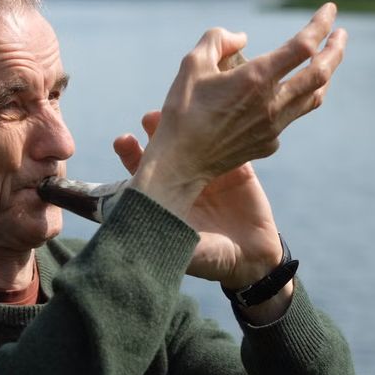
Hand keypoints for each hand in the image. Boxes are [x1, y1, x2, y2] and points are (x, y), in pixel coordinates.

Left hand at [116, 113, 280, 285]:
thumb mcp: (184, 250)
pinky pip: (233, 144)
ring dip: (186, 124)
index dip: (130, 153)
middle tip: (150, 119)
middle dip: (156, 130)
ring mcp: (212, 169)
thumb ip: (164, 238)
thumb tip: (132, 234)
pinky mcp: (240, 168)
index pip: (142, 167)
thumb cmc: (209, 258)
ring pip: (196, 139)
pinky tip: (218, 115)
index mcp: (167, 193)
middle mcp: (186, 176)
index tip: (122, 141)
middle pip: (166, 146)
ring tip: (177, 112)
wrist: (251, 262)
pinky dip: (226, 130)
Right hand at [126, 3, 345, 218]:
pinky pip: (289, 117)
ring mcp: (274, 127)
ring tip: (326, 63)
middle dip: (336, 49)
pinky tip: (283, 96)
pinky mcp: (269, 144)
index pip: (303, 46)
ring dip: (324, 76)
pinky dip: (293, 100)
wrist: (180, 163)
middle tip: (342, 34)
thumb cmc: (182, 111)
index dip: (320, 24)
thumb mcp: (191, 64)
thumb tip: (242, 37)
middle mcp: (273, 103)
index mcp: (256, 79)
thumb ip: (218, 40)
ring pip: (312, 97)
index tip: (329, 9)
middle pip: (321, 73)